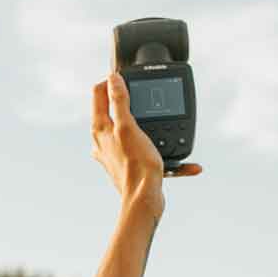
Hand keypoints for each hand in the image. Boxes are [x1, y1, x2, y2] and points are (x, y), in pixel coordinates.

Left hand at [92, 72, 199, 210]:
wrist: (144, 198)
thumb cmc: (136, 164)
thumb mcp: (128, 126)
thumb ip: (119, 102)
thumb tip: (113, 79)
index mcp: (99, 128)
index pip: (98, 93)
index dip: (112, 80)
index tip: (128, 78)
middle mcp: (102, 140)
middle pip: (111, 109)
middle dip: (128, 100)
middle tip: (145, 96)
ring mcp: (113, 153)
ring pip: (127, 129)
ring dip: (145, 123)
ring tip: (159, 121)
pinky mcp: (126, 164)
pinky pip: (142, 150)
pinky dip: (158, 149)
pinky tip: (179, 157)